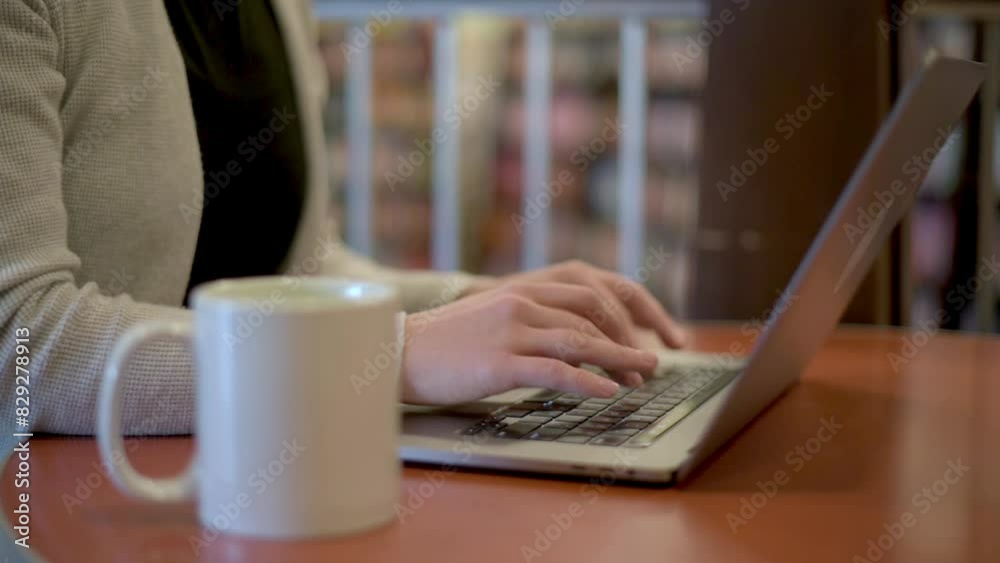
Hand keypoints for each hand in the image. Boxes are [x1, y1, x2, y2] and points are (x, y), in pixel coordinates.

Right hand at [401, 283, 658, 404]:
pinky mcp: (500, 363)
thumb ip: (528, 319)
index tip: (641, 338)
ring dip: (618, 361)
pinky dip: (587, 383)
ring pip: (580, 342)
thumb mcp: (490, 318)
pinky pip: (555, 372)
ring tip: (643, 377)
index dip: (623, 316)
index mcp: (521, 289)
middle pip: (593, 314)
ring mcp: (511, 331)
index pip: (589, 293)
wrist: (395, 353)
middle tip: (648, 364)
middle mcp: (521, 302)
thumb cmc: (442, 343)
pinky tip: (608, 393)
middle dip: (626, 340)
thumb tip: (570, 340)